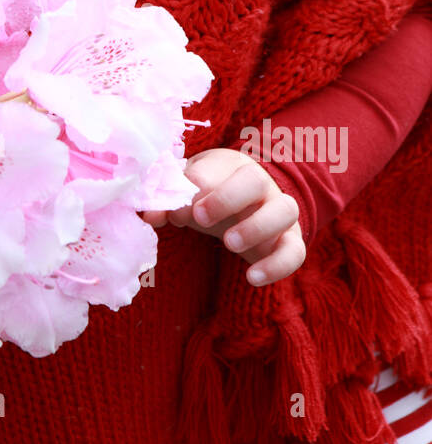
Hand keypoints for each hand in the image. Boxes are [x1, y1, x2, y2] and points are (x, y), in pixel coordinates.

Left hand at [141, 148, 305, 285]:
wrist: (245, 205)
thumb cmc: (210, 195)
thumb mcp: (187, 195)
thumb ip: (167, 203)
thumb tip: (149, 216)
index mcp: (231, 165)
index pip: (216, 168)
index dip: (197, 186)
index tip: (176, 207)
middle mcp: (261, 184)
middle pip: (255, 180)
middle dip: (226, 198)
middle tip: (200, 218)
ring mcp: (280, 211)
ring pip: (285, 210)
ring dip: (257, 227)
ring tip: (229, 243)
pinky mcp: (292, 241)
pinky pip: (296, 252)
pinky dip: (277, 265)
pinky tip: (252, 277)